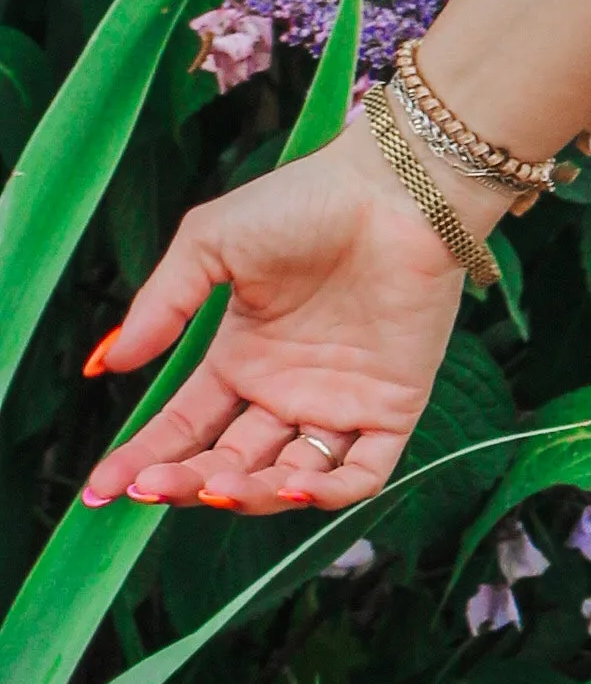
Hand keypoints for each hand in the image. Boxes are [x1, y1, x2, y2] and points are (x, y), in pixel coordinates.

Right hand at [79, 113, 471, 517]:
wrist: (395, 188)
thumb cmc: (306, 201)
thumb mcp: (210, 244)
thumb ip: (161, 307)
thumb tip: (107, 364)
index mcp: (243, 357)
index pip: (186, 427)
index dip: (145, 458)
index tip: (101, 490)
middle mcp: (286, 389)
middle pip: (227, 462)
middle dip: (186, 483)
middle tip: (152, 488)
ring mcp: (339, 401)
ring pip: (287, 479)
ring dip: (250, 495)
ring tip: (218, 486)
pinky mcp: (393, 406)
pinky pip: (362, 474)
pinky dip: (330, 493)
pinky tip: (294, 486)